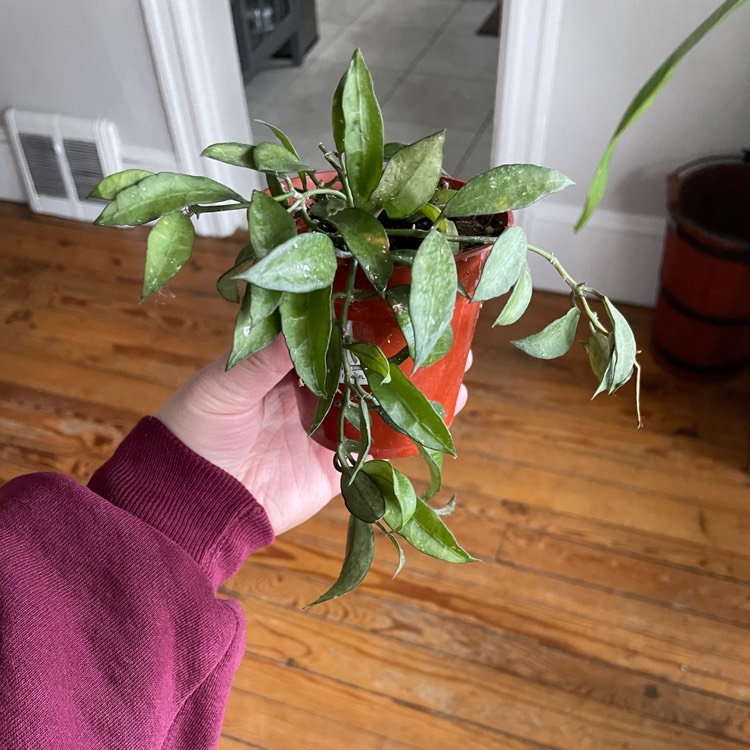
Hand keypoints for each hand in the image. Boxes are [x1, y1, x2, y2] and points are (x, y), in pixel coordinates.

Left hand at [157, 339, 472, 536]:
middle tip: (441, 326)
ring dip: (417, 385)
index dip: (361, 313)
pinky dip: (413, 432)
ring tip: (458, 363)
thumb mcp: (224, 385)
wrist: (192, 504)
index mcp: (281, 364)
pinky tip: (446, 411)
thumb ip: (266, 355)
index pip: (329, 331)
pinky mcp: (337, 465)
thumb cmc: (194, 433)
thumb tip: (307, 314)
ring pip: (380, 401)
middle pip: (363, 363)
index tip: (395, 292)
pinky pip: (380, 447)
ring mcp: (327, 429)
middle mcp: (310, 393)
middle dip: (401, 346)